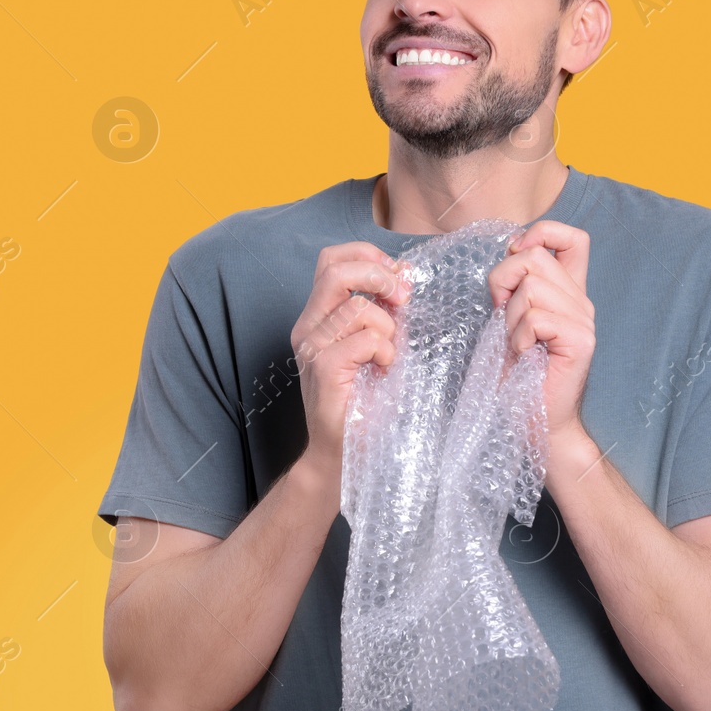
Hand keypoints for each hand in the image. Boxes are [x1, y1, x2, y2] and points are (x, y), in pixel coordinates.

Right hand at [291, 242, 411, 467]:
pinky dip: (385, 351)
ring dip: (388, 329)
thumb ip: (381, 310)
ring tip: (387, 356)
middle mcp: (307, 328)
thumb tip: (403, 274)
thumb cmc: (362, 402)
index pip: (331, 259)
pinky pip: (365, 339)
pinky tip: (383, 370)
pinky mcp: (324, 369)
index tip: (396, 274)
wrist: (342, 454)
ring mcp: (312, 349)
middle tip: (402, 298)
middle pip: (336, 270)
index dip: (366, 256)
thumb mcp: (373, 344)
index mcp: (317, 317)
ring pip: (359, 308)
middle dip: (378, 276)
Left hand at [487, 220, 595, 445]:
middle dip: (503, 281)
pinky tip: (525, 355)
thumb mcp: (509, 319)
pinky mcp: (581, 341)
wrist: (536, 422)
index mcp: (566, 291)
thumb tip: (511, 249)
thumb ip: (514, 285)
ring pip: (531, 288)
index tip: (515, 256)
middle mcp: (580, 301)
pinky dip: (518, 337)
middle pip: (536, 256)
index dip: (542, 232)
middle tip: (504, 318)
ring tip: (519, 343)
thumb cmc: (518, 375)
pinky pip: (536, 318)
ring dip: (510, 318)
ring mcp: (584, 320)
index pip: (572, 237)